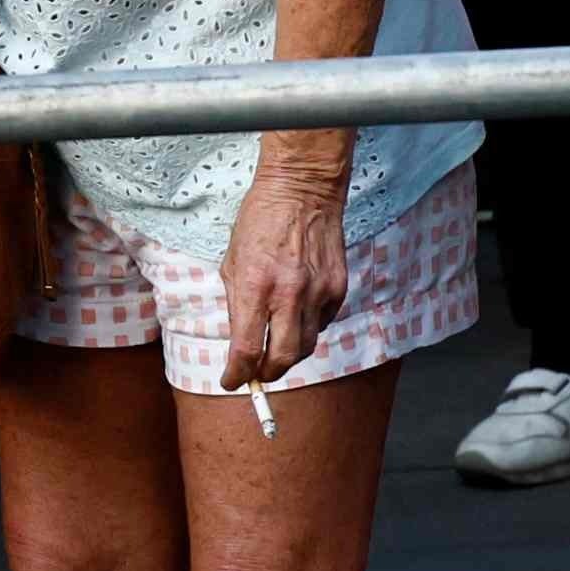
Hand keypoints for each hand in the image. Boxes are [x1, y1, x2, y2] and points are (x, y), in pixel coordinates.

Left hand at [214, 141, 347, 386]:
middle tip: (257, 375)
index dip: (237, 374)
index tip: (232, 380)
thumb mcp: (232, 262)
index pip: (247, 349)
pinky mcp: (337, 287)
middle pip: (283, 359)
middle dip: (267, 374)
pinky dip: (308, 328)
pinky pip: (323, 323)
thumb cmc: (260, 221)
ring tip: (276, 348)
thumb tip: (242, 341)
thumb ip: (238, 304)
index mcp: (254, 285)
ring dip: (289, 355)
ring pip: (307, 346)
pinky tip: (297, 316)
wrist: (302, 190)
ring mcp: (317, 291)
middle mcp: (288, 293)